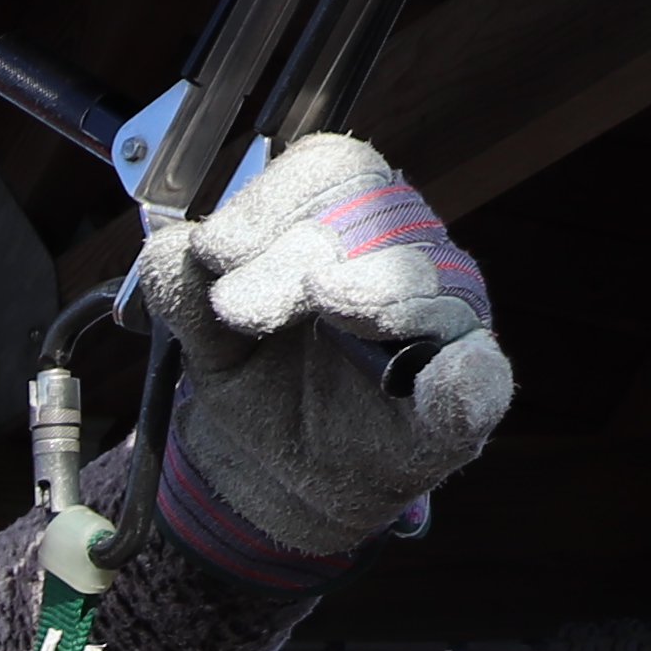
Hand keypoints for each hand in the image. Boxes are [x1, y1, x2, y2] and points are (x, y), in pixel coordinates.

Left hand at [128, 135, 510, 582]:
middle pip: (377, 213)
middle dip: (296, 250)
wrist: (281, 479)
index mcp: (349, 228)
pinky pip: (480, 381)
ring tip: (325, 300)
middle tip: (237, 305)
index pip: (333, 170)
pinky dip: (467, 377)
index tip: (216, 249)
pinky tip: (448, 373)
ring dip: (372, 288)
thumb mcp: (207, 339)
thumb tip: (170, 248)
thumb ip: (184, 294)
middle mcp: (407, 260)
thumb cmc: (264, 386)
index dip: (274, 198)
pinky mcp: (459, 405)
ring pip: (431, 280)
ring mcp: (443, 328)